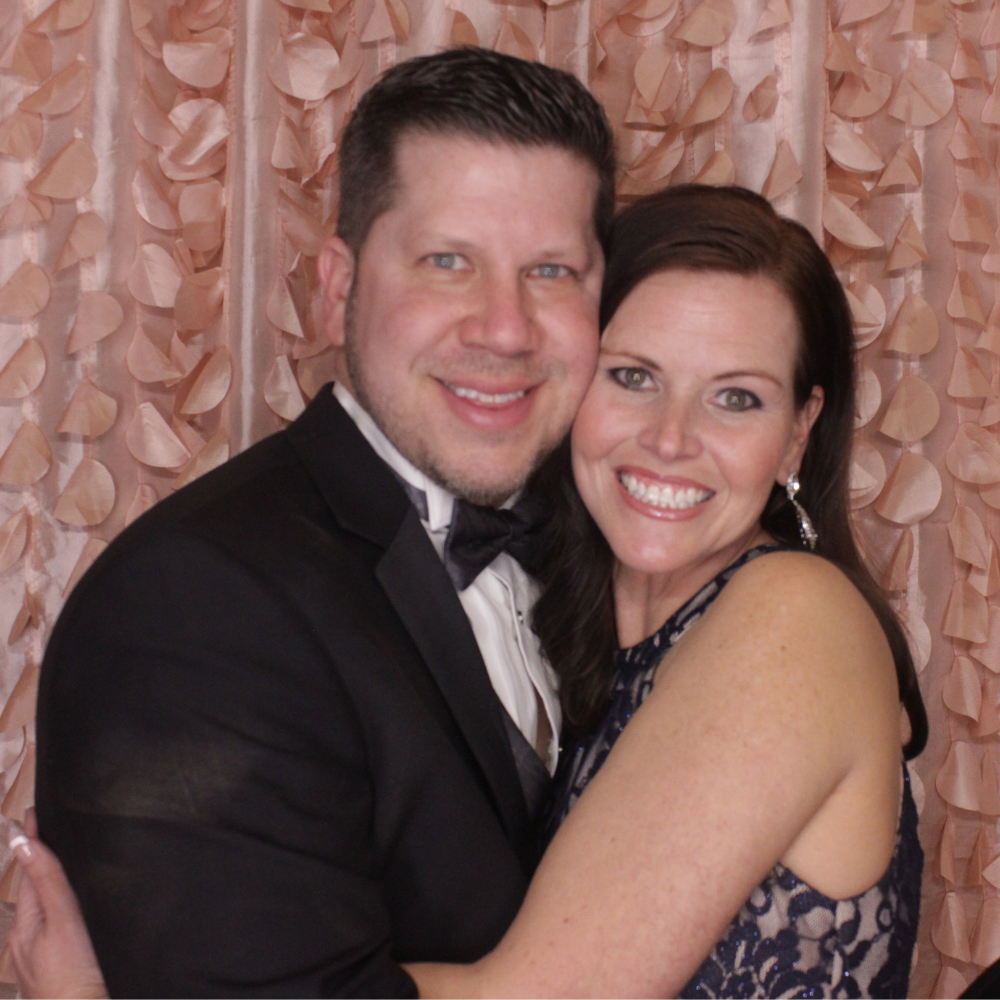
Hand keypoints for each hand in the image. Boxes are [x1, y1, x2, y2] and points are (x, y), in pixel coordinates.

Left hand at [8, 809, 107, 998]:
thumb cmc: (76, 975)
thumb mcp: (63, 921)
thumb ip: (47, 881)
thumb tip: (23, 843)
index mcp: (27, 923)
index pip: (30, 869)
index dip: (32, 838)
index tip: (33, 811)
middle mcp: (25, 939)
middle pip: (32, 890)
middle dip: (37, 860)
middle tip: (45, 828)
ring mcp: (34, 958)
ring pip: (38, 910)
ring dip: (44, 884)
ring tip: (53, 861)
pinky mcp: (48, 972)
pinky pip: (46, 930)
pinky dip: (51, 910)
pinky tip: (64, 913)